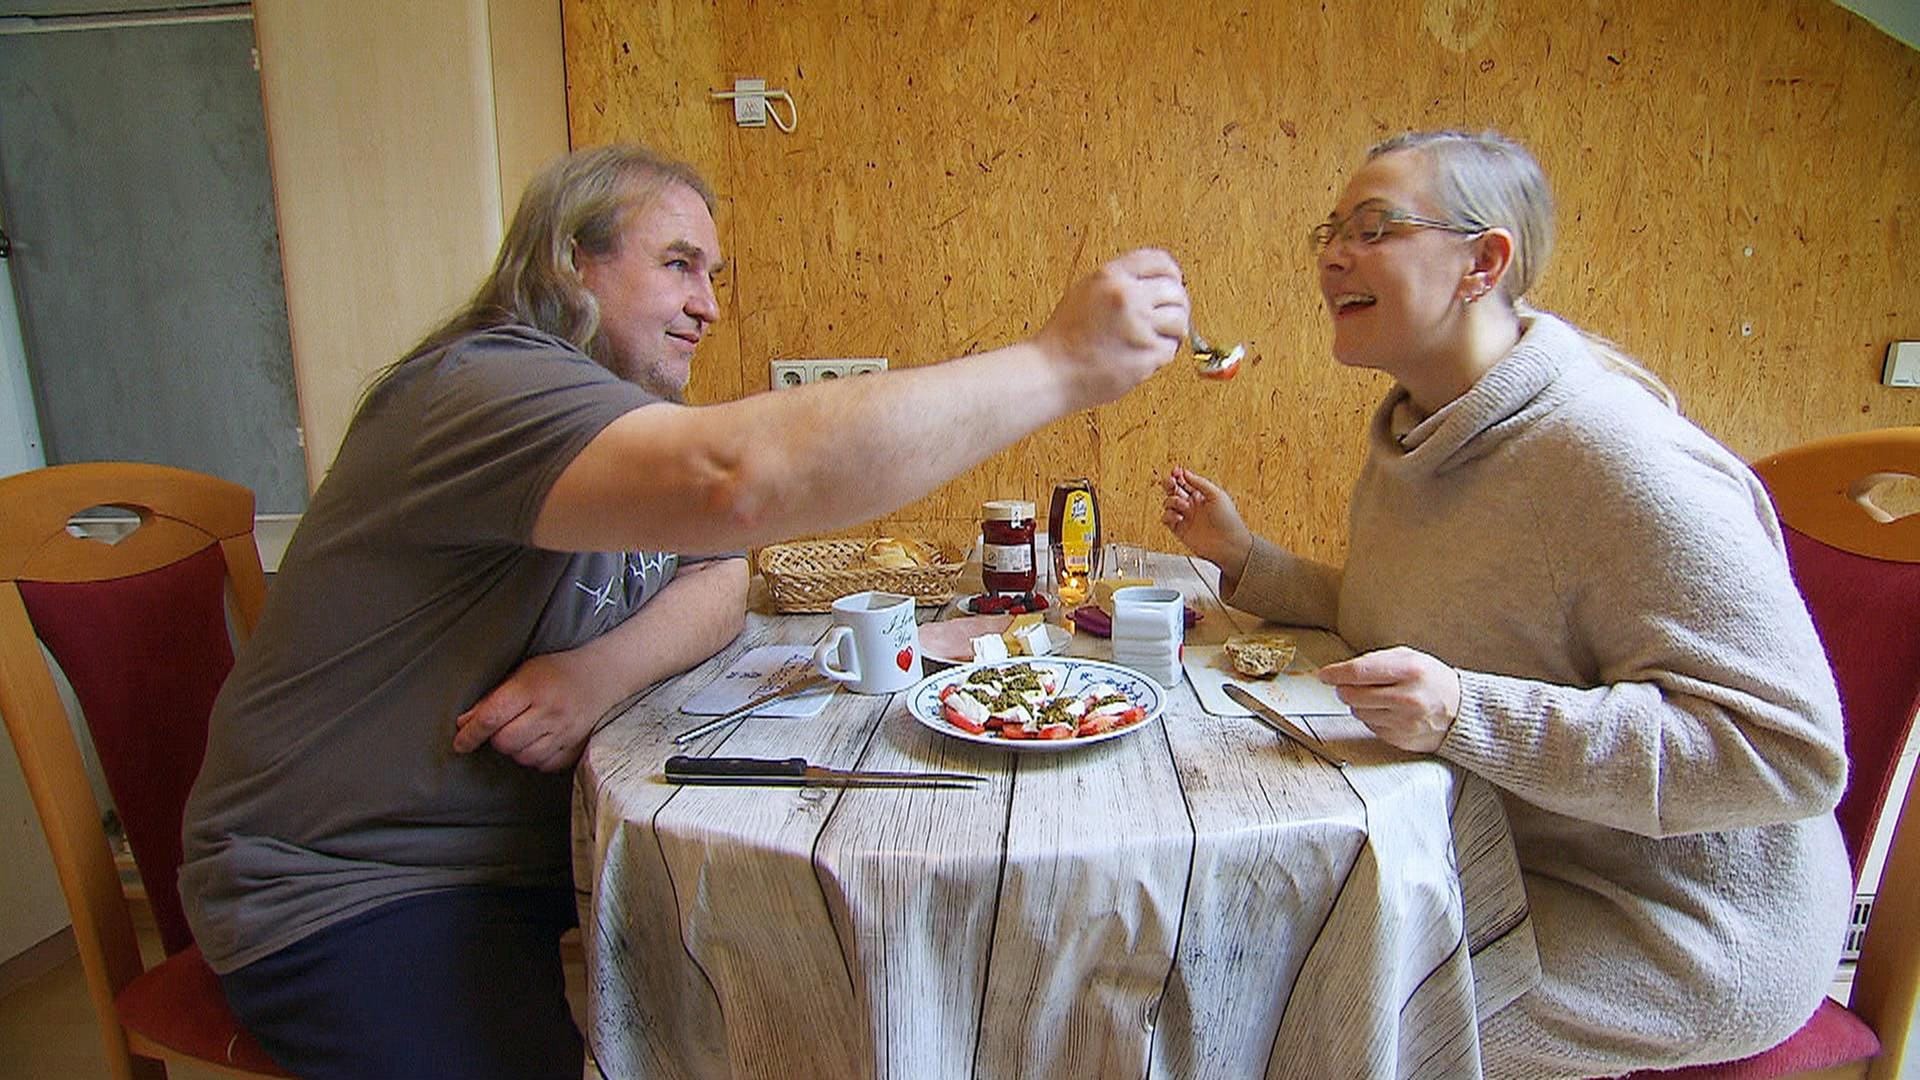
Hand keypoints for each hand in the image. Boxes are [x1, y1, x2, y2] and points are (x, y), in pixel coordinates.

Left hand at [453, 651, 608, 771]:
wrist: (601, 676)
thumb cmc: (557, 671)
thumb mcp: (522, 673)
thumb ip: (493, 698)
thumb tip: (465, 723)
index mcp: (531, 688)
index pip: (491, 718)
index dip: (470, 734)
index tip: (461, 742)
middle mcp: (549, 712)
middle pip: (505, 742)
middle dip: (496, 738)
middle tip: (502, 727)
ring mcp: (565, 732)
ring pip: (523, 757)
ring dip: (516, 749)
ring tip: (523, 732)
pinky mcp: (575, 747)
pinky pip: (544, 764)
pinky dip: (535, 757)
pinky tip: (539, 741)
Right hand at [1033, 248, 1187, 404]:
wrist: (1052, 371)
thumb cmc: (1065, 338)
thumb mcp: (1086, 291)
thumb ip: (1119, 283)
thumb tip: (1156, 284)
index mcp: (1111, 276)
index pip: (1160, 261)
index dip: (1171, 274)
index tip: (1172, 285)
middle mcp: (1127, 296)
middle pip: (1175, 292)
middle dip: (1176, 306)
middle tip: (1167, 319)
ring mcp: (1139, 325)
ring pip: (1179, 321)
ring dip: (1172, 332)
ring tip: (1155, 340)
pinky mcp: (1146, 354)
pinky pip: (1170, 349)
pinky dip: (1161, 354)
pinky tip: (1143, 356)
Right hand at [1160, 466, 1252, 575]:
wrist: (1229, 544)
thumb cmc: (1228, 520)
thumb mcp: (1217, 495)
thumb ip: (1199, 483)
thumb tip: (1186, 473)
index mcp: (1202, 495)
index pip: (1185, 482)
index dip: (1178, 475)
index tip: (1175, 471)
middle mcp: (1192, 505)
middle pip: (1174, 490)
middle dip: (1169, 484)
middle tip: (1170, 482)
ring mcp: (1185, 517)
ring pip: (1168, 503)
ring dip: (1173, 501)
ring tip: (1184, 506)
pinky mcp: (1180, 529)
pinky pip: (1167, 518)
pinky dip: (1169, 516)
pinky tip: (1178, 517)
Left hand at [1316, 646, 1460, 752]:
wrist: (1462, 711)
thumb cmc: (1432, 680)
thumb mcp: (1409, 658)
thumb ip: (1375, 661)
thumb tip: (1340, 672)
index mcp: (1409, 670)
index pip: (1359, 672)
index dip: (1336, 673)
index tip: (1325, 675)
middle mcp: (1407, 697)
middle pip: (1352, 695)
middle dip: (1344, 689)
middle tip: (1350, 685)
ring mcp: (1404, 721)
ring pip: (1358, 712)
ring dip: (1359, 704)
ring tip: (1378, 697)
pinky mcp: (1401, 738)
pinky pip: (1370, 726)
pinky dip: (1372, 718)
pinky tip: (1388, 711)